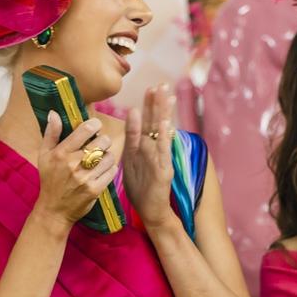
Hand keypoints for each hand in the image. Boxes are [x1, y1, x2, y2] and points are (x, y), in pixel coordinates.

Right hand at [33, 112, 118, 228]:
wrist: (53, 209)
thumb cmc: (50, 180)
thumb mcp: (44, 156)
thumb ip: (51, 133)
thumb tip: (54, 113)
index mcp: (60, 153)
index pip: (84, 131)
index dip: (95, 125)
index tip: (96, 126)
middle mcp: (73, 164)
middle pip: (102, 142)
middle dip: (104, 141)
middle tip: (100, 144)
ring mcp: (85, 177)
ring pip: (110, 156)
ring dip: (108, 156)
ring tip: (100, 159)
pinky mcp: (95, 189)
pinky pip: (112, 171)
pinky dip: (110, 169)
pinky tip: (103, 170)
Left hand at [124, 84, 178, 229]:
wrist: (153, 211)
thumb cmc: (142, 190)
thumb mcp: (132, 165)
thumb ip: (132, 147)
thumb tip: (130, 131)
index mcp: (144, 148)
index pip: (147, 122)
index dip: (149, 106)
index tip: (150, 89)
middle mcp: (154, 150)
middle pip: (155, 122)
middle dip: (158, 103)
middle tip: (162, 84)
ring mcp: (160, 159)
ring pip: (161, 132)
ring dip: (163, 113)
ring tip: (166, 96)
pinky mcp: (164, 171)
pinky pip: (163, 152)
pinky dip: (164, 138)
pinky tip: (167, 125)